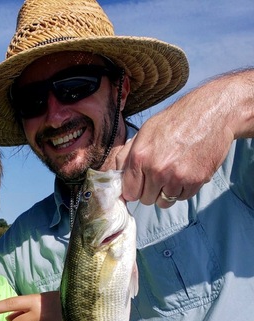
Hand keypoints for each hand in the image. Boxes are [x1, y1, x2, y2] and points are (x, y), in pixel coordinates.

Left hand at [116, 71, 251, 207]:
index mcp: (140, 158)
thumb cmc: (175, 121)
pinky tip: (187, 171)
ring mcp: (176, 177)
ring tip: (174, 172)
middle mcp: (157, 170)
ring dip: (167, 192)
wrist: (211, 112)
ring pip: (164, 202)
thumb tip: (115, 176)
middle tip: (160, 174)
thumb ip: (127, 155)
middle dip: (151, 190)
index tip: (140, 183)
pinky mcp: (195, 181)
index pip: (129, 193)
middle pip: (146, 200)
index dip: (135, 189)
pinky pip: (182, 198)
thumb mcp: (145, 132)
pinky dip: (183, 189)